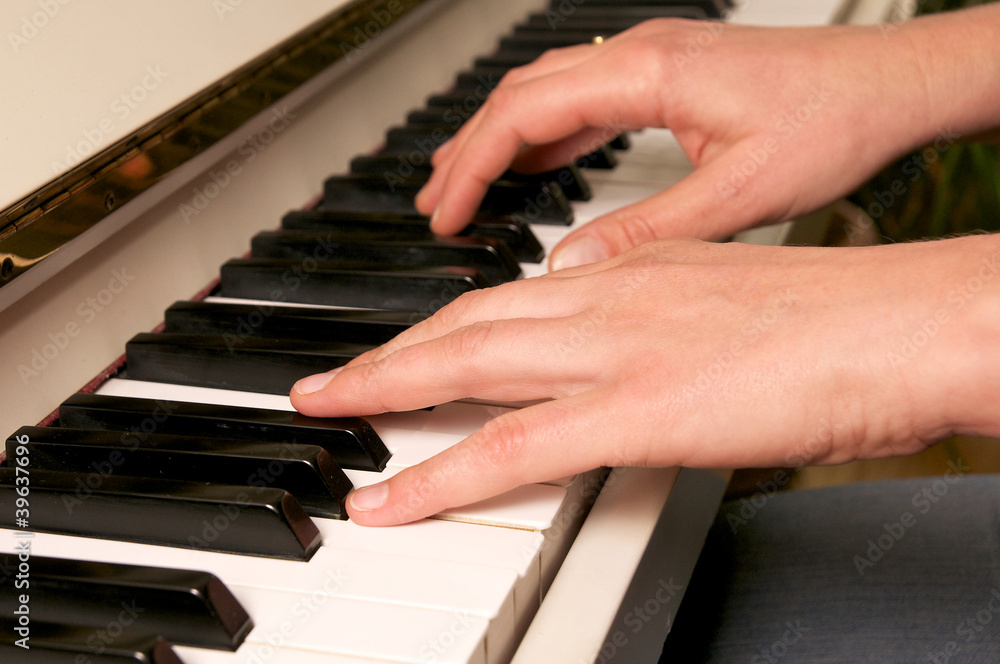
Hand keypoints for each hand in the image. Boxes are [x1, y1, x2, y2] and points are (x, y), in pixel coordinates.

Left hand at [290, 235, 999, 525]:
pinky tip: (392, 498)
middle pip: (467, 323)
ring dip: (388, 391)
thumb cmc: (832, 314)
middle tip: (334, 376)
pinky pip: (510, 449)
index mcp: (630, 273)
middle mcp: (606, 300)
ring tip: (332, 413)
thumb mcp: (721, 290)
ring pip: (468, 367)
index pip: (508, 295)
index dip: (444, 321)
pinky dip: (439, 475)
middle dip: (390, 352)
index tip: (407, 341)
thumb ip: (654, 302)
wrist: (900, 322)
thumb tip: (613, 316)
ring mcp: (612, 353)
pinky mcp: (633, 411)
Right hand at [416, 9, 999, 269]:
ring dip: (502, 141)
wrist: (891, 84)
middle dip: (469, 151)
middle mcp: (640, 55)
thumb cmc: (836, 118)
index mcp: (647, 73)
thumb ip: (648, 231)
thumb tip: (575, 266)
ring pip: (548, 94)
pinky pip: (584, 100)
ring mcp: (652, 61)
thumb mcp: (739, 192)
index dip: (474, 166)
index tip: (445, 212)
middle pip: (521, 97)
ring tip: (466, 186)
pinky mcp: (667, 77)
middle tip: (436, 204)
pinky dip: (547, 136)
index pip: (525, 114)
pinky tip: (538, 167)